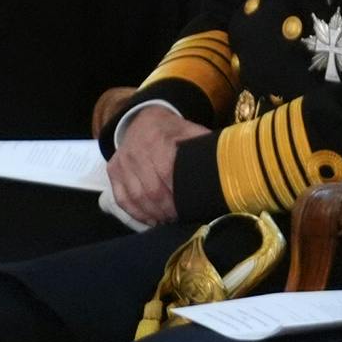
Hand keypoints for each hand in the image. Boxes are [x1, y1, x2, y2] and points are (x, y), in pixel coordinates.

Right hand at [106, 107, 210, 224]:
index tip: (188, 209)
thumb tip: (229, 162)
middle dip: (166, 210)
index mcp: (157, 139)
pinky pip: (122, 199)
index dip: (176, 196)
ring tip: (167, 222)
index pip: (165, 173)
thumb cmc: (172, 130)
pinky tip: (151, 220)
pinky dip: (136, 213)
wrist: (142, 119)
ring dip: (153, 214)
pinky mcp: (113, 170)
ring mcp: (122, 161)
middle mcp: (135, 151)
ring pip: (136, 197)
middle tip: (179, 219)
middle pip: (151, 190)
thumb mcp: (189, 130)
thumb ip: (204, 144)